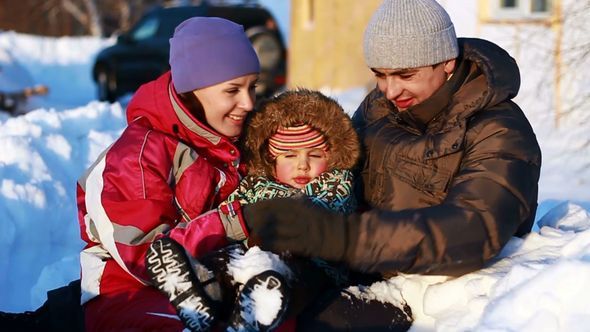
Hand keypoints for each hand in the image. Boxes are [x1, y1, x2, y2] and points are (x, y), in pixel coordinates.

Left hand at [242, 198, 358, 262]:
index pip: (268, 204)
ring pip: (270, 232)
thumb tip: (282, 202)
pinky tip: (265, 249)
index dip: (255, 210)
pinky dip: (270, 247)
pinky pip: (279, 245)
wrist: (341, 235)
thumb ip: (296, 203)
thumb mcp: (309, 205)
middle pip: (265, 218)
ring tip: (253, 241)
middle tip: (247, 230)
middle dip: (253, 224)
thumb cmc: (325, 220)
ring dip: (259, 237)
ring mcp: (297, 229)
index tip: (247, 214)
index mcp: (295, 204)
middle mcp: (294, 214)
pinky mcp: (300, 244)